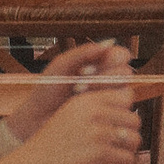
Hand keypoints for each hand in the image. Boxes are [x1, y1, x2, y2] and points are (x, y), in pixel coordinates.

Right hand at [16, 70, 144, 163]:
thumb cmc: (51, 147)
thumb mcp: (70, 117)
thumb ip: (97, 111)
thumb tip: (131, 114)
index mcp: (86, 100)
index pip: (125, 96)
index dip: (125, 114)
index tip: (116, 128)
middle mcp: (93, 113)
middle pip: (134, 119)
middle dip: (128, 136)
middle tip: (115, 148)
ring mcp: (97, 132)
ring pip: (134, 140)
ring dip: (127, 152)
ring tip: (111, 159)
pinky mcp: (100, 153)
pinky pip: (128, 159)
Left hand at [18, 40, 132, 136]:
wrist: (37, 119)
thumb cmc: (47, 91)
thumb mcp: (61, 67)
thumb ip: (83, 53)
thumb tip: (108, 43)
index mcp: (100, 64)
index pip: (122, 56)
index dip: (112, 59)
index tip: (88, 68)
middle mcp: (110, 82)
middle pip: (125, 74)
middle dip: (103, 79)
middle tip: (79, 85)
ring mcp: (111, 102)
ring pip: (125, 94)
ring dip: (101, 94)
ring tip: (77, 98)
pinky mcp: (110, 120)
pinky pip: (121, 113)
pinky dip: (103, 110)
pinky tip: (84, 111)